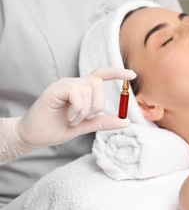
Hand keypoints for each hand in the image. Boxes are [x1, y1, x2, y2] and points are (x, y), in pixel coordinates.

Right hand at [17, 67, 135, 146]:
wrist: (34, 136)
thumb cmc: (57, 128)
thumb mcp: (86, 125)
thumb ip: (104, 122)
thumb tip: (126, 121)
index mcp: (82, 89)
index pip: (101, 74)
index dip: (117, 73)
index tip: (132, 75)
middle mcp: (74, 83)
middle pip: (98, 82)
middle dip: (98, 104)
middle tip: (85, 118)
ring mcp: (63, 85)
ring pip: (88, 89)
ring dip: (85, 111)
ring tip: (73, 119)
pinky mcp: (54, 90)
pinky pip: (77, 94)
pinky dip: (77, 110)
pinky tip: (68, 117)